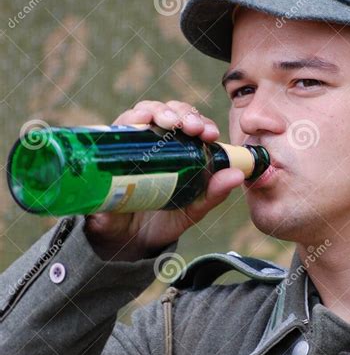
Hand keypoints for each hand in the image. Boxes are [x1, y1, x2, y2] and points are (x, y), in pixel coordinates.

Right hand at [83, 101, 244, 260]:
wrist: (127, 244)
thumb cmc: (161, 222)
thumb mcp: (192, 208)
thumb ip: (213, 193)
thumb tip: (237, 175)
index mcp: (176, 150)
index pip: (189, 122)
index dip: (200, 121)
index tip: (210, 134)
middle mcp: (152, 141)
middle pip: (167, 111)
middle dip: (182, 113)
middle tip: (193, 128)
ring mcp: (130, 145)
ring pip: (143, 112)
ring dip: (158, 110)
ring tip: (170, 123)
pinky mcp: (108, 153)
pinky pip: (116, 128)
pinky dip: (129, 119)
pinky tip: (140, 120)